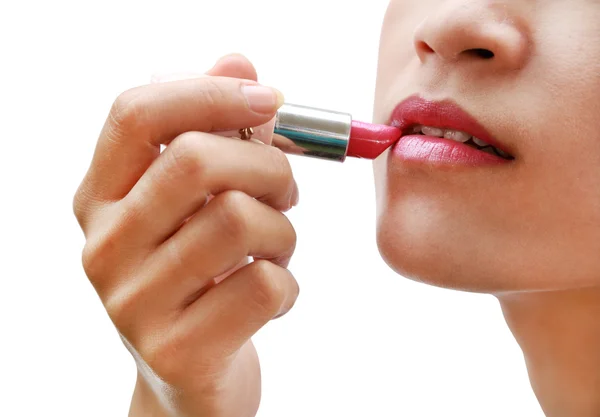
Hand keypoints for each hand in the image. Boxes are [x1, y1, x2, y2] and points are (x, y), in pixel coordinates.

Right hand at [73, 54, 299, 416]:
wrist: (190, 379)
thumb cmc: (202, 276)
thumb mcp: (199, 205)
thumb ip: (215, 131)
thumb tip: (238, 61)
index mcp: (100, 199)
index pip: (136, 114)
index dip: (209, 92)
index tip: (268, 98)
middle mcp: (104, 248)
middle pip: (195, 160)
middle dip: (269, 166)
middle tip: (286, 192)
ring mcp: (133, 304)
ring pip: (241, 221)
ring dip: (284, 232)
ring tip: (277, 249)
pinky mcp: (177, 351)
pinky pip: (264, 284)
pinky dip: (288, 286)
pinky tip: (271, 298)